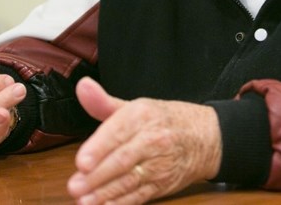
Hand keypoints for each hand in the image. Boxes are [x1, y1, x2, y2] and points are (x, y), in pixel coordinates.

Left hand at [67, 77, 221, 204]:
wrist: (205, 136)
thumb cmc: (163, 120)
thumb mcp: (136, 107)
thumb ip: (103, 102)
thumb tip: (82, 86)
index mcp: (142, 115)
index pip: (118, 132)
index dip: (98, 148)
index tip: (81, 161)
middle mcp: (153, 139)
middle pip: (122, 159)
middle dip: (97, 176)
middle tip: (75, 186)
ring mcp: (159, 163)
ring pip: (130, 180)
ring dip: (105, 193)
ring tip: (85, 201)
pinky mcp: (163, 183)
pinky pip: (141, 195)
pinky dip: (123, 203)